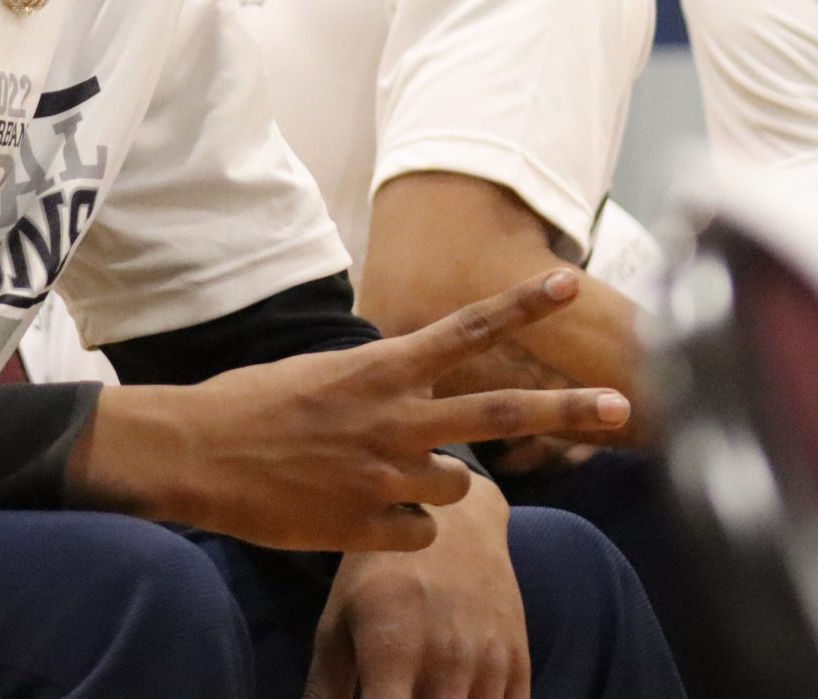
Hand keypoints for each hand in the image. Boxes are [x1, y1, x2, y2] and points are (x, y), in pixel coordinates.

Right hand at [68, 269, 628, 550]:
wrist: (195, 455)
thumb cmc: (248, 404)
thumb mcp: (317, 373)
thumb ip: (377, 381)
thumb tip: (411, 385)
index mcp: (379, 370)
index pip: (464, 329)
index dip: (521, 305)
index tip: (572, 281)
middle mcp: (394, 418)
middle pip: (501, 413)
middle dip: (567, 409)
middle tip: (622, 405)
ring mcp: (387, 476)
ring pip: (459, 487)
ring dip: (432, 484)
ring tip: (375, 474)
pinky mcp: (370, 527)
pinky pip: (420, 534)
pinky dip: (399, 528)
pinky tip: (356, 512)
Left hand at [305, 478, 527, 698]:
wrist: (454, 522)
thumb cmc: (380, 571)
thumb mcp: (339, 617)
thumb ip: (326, 683)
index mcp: (392, 652)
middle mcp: (446, 664)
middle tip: (396, 691)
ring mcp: (489, 666)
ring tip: (423, 687)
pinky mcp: (520, 665)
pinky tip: (458, 693)